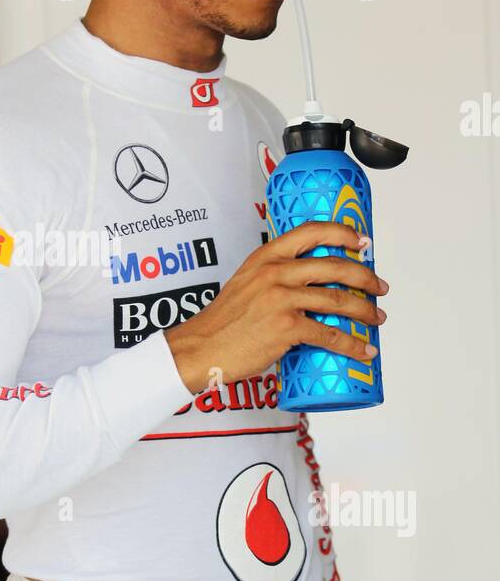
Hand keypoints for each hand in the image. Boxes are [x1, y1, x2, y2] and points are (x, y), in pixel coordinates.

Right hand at [165, 221, 388, 393]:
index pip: (311, 231)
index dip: (343, 233)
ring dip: (365, 310)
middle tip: (379, 287)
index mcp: (265, 256)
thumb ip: (274, 278)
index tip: (362, 242)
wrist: (201, 348)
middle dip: (365, 277)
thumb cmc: (222, 322)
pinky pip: (329, 334)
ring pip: (338, 300)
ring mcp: (281, 299)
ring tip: (377, 318)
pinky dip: (352, 344)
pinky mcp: (286, 327)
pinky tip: (363, 349)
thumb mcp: (246, 283)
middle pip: (334, 266)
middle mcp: (275, 272)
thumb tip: (309, 288)